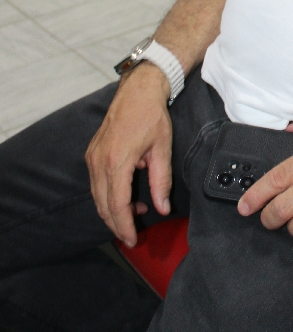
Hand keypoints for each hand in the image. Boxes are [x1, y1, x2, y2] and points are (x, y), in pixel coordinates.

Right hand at [85, 64, 172, 246]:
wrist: (138, 91)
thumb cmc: (152, 116)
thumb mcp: (162, 149)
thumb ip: (161, 182)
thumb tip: (162, 208)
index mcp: (117, 161)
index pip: (117, 205)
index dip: (124, 227)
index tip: (133, 240)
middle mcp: (99, 161)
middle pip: (103, 205)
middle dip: (117, 224)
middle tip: (132, 237)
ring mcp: (92, 157)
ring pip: (97, 196)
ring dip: (114, 210)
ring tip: (136, 214)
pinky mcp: (92, 153)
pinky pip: (97, 183)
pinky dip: (109, 195)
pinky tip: (128, 195)